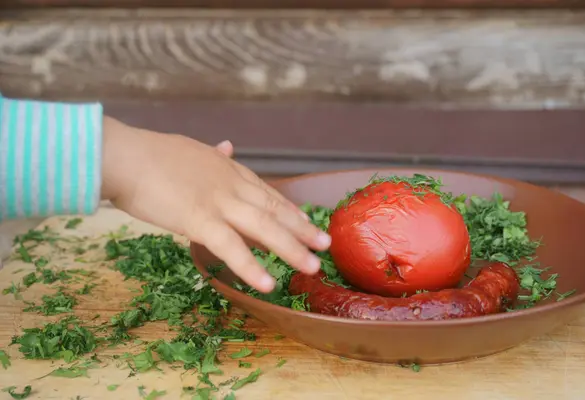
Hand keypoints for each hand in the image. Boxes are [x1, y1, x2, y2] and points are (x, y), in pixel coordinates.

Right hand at [100, 117, 330, 292]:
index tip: (308, 223)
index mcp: (229, 169)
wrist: (123, 155)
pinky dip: (251, 266)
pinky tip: (268, 284)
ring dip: (291, 248)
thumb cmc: (150, 155)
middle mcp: (231, 184)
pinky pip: (230, 247)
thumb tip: (228, 146)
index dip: (290, 210)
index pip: (267, 193)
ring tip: (312, 267)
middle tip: (325, 245)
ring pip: (264, 227)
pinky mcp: (199, 219)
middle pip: (275, 209)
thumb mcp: (190, 150)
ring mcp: (218, 201)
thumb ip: (213, 155)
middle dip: (302, 228)